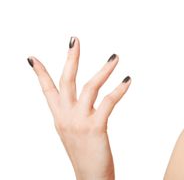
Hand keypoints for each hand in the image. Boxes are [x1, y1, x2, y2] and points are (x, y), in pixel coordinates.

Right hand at [27, 36, 130, 179]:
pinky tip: (127, 79)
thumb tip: (83, 97)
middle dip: (70, 58)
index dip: (40, 73)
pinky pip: (108, 102)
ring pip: (89, 87)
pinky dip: (119, 89)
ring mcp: (79, 122)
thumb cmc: (87, 154)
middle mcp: (66, 117)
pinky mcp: (95, 127)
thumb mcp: (74, 131)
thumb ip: (75, 113)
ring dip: (104, 69)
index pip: (47, 90)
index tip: (32, 57)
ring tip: (115, 57)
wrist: (90, 179)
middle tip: (75, 39)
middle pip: (66, 81)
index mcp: (59, 117)